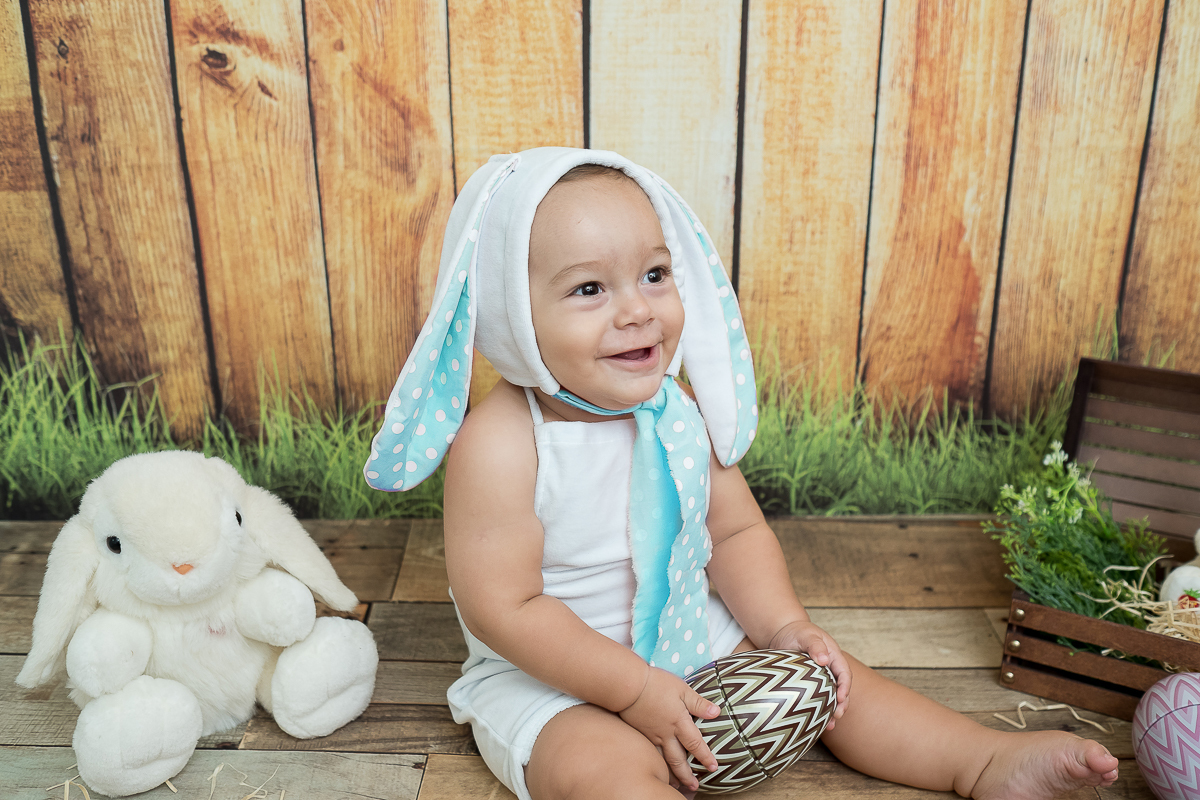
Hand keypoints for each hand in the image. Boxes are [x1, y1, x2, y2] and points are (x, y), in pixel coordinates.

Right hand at [617, 666, 720, 790]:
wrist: (628, 685)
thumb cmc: (656, 684)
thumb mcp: (682, 689)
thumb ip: (698, 703)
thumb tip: (716, 712)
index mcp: (679, 722)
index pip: (695, 744)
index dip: (705, 757)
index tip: (713, 767)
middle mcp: (666, 734)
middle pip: (678, 760)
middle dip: (687, 775)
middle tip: (694, 786)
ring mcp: (651, 736)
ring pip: (663, 760)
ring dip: (671, 774)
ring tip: (677, 784)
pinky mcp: (640, 734)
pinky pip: (651, 754)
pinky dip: (657, 764)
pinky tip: (658, 767)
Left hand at [768, 620, 850, 728]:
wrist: (783, 633)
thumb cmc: (797, 632)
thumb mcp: (806, 635)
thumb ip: (815, 645)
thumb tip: (823, 660)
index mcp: (833, 656)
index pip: (844, 673)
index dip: (845, 686)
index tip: (840, 698)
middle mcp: (830, 669)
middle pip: (840, 688)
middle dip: (841, 703)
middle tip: (837, 715)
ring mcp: (821, 678)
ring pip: (830, 696)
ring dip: (832, 710)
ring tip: (830, 725)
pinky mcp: (810, 685)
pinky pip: (818, 699)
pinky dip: (819, 710)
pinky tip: (818, 722)